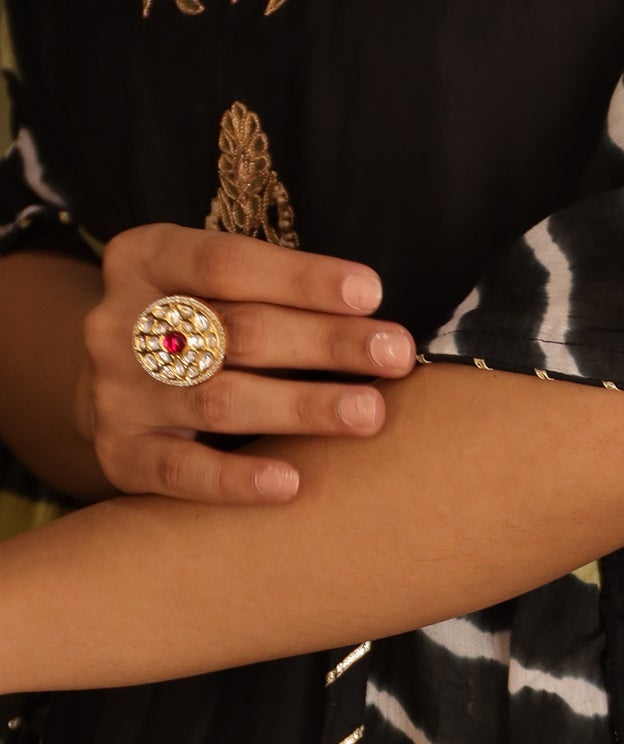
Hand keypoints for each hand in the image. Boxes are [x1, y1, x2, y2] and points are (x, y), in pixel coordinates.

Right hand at [76, 223, 414, 503]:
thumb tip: (376, 322)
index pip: (227, 262)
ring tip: (369, 413)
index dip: (301, 278)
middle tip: (395, 353)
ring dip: (301, 406)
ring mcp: (116, 391)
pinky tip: (290, 483)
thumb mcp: (212, 291)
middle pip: (236, 331)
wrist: (109, 390)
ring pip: (218, 400)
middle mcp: (120, 322)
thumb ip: (271, 297)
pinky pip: (181, 472)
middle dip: (324, 342)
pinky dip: (237, 479)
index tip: (371, 293)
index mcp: (145, 259)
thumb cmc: (196, 332)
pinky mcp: (120, 454)